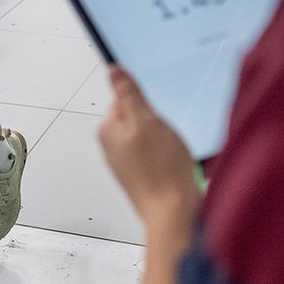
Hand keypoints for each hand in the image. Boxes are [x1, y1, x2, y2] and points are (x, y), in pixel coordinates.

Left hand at [100, 65, 200, 231]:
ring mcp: (126, 163)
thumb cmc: (161, 170)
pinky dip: (168, 155)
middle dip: (158, 123)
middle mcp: (112, 146)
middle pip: (139, 118)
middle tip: (167, 137)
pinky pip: (156, 154)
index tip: (157, 117)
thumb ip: (128, 93)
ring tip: (172, 154)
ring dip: (165, 140)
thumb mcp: (146, 120)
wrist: (173, 213)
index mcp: (108, 130)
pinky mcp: (141, 175)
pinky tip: (175, 165)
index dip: (147, 105)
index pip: (125, 99)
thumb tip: (113, 70)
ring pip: (150, 136)